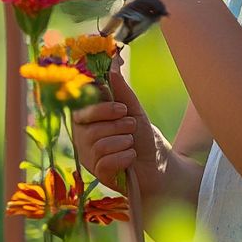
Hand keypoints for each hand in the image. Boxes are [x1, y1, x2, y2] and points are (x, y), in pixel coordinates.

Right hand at [71, 56, 162, 195]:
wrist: (160, 165)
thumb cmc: (143, 137)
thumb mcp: (134, 111)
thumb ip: (121, 91)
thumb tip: (112, 68)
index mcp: (88, 119)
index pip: (82, 110)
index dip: (101, 109)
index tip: (122, 109)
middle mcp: (83, 137)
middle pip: (92, 128)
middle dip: (119, 126)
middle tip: (131, 128)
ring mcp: (89, 157)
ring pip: (100, 144)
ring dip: (124, 143)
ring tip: (131, 145)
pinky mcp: (98, 174)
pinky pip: (105, 162)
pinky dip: (125, 157)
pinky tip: (131, 158)